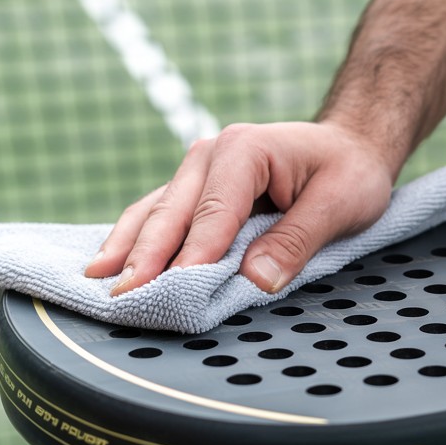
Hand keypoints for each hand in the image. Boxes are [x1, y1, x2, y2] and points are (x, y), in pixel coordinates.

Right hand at [85, 121, 396, 294]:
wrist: (349, 146)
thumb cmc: (349, 172)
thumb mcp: (340, 204)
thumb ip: (297, 241)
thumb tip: (257, 279)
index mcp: (245, 151)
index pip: (212, 214)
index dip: (192, 256)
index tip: (172, 293)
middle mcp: (210, 154)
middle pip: (171, 213)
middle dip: (143, 258)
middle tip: (120, 299)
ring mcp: (196, 170)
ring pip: (154, 213)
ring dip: (126, 249)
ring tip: (96, 284)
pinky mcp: (193, 189)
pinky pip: (159, 216)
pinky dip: (135, 241)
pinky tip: (109, 265)